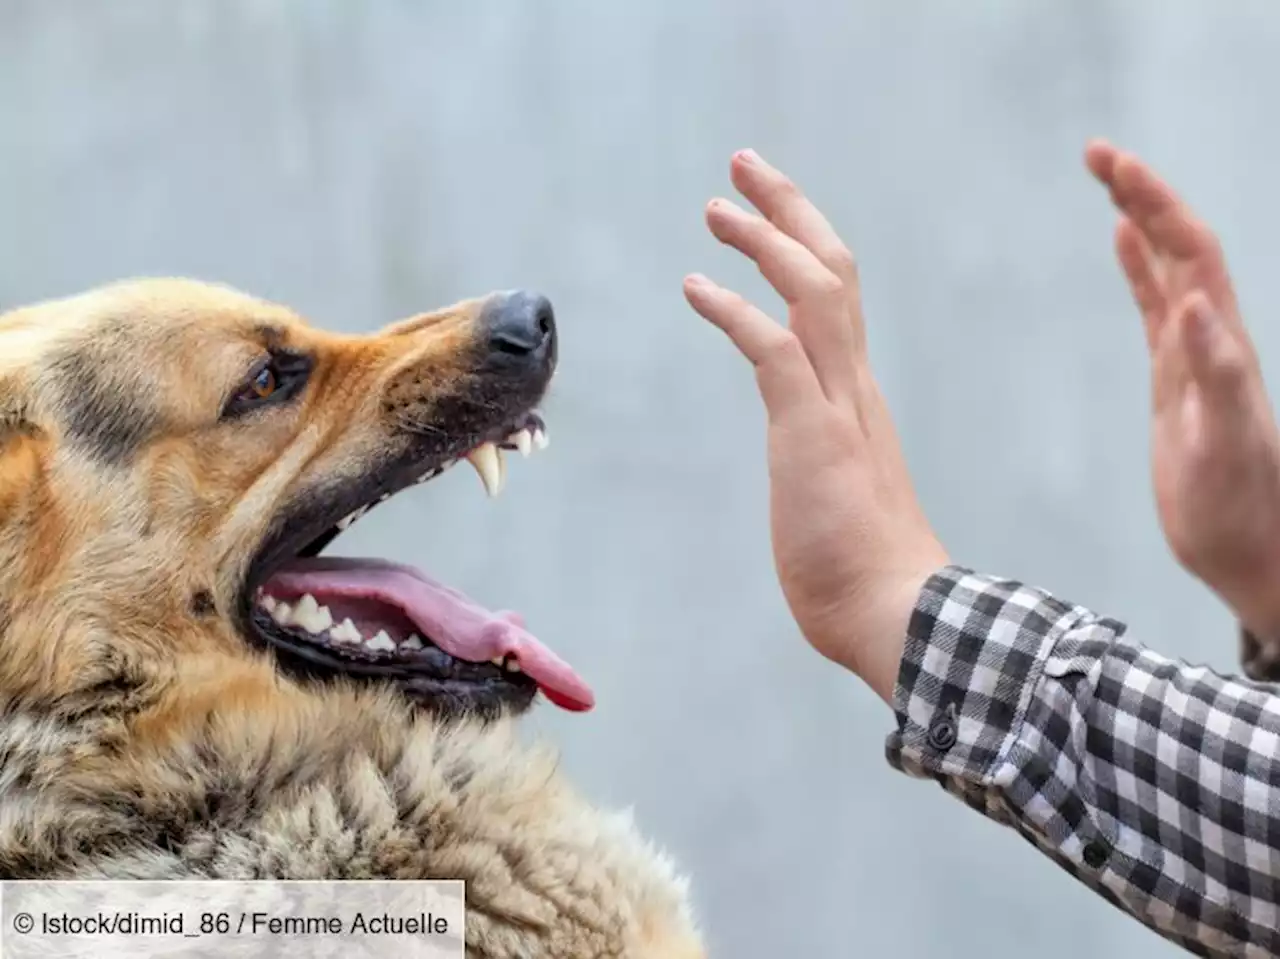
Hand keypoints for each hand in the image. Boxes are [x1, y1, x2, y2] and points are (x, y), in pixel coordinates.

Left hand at [683, 149, 947, 703]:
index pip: (838, 300)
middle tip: (745, 167)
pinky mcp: (812, 433)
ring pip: (813, 290)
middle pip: (832, 270)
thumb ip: (825, 468)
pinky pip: (773, 349)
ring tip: (717, 205)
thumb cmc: (866, 575)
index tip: (768, 215)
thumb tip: (813, 479)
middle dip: (789, 210)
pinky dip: (734, 309)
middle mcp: (854, 387)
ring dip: (765, 238)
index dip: (803, 246)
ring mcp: (838, 406)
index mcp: (858, 399)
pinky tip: (695, 285)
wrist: (899, 617)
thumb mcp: (838, 500)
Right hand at [1086, 140, 1279, 638]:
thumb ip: (1217, 372)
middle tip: (1095, 153)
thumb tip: (1193, 301)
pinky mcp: (1175, 380)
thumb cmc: (1241, 507)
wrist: (1251, 549)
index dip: (1156, 203)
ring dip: (1140, 219)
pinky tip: (1123, 245)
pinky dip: (1138, 268)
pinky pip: (1155, 307)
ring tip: (1107, 178)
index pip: (1191, 251)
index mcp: (1223, 343)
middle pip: (1179, 244)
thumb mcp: (1226, 443)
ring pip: (1168, 267)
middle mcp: (1212, 337)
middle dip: (1142, 193)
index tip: (1114, 166)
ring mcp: (1193, 355)